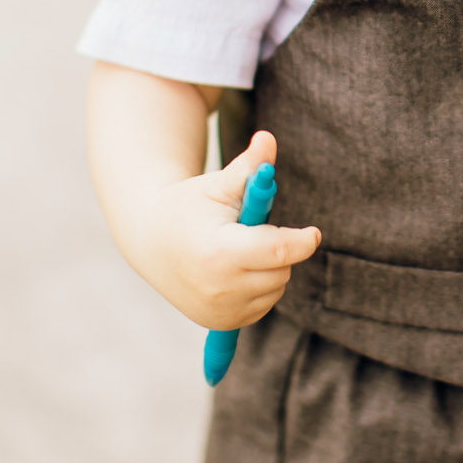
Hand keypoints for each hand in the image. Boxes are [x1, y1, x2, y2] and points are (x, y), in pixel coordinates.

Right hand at [128, 129, 322, 329]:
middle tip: (252, 230)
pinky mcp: (220, 323)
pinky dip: (261, 287)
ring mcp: (219, 311)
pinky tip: (236, 270)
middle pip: (281, 270)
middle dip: (280, 248)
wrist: (150, 242)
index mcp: (219, 252)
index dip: (301, 241)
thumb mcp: (218, 185)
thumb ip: (249, 167)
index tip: (312, 233)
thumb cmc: (189, 206)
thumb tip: (268, 139)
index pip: (278, 251)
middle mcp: (219, 288)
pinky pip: (263, 305)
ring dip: (271, 268)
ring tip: (240, 248)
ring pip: (276, 288)